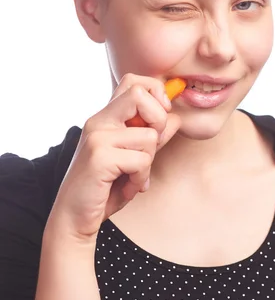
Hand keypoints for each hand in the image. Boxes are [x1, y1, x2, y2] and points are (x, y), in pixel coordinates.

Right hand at [46, 74, 180, 242]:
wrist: (74, 218)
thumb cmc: (105, 188)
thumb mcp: (135, 159)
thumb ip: (153, 138)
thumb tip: (175, 117)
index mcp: (106, 117)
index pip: (134, 82)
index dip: (156, 94)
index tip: (160, 119)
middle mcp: (100, 121)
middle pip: (140, 94)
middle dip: (158, 120)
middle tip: (150, 146)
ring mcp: (98, 137)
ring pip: (149, 136)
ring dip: (149, 162)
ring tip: (133, 176)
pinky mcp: (99, 156)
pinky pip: (141, 160)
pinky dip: (141, 178)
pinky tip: (127, 187)